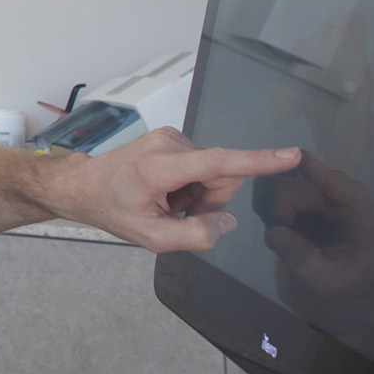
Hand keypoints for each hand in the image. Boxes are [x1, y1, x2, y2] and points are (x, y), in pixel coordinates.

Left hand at [71, 128, 299, 252]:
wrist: (83, 185)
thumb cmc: (110, 207)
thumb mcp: (150, 237)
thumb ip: (195, 235)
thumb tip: (227, 221)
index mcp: (160, 167)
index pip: (219, 162)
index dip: (259, 160)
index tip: (290, 155)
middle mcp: (168, 143)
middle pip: (223, 175)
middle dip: (209, 200)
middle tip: (176, 212)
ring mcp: (170, 137)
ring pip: (214, 172)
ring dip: (197, 194)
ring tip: (166, 200)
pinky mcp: (173, 138)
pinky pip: (202, 165)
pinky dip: (190, 184)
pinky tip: (166, 190)